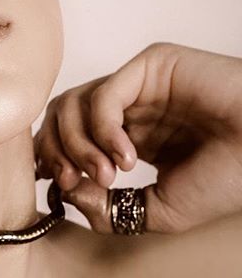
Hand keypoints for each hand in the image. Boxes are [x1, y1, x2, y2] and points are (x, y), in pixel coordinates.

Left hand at [33, 42, 241, 232]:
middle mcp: (130, 108)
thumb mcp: (159, 210)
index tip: (57, 190)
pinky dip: (103, 130)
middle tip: (70, 181)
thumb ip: (109, 208)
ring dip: (77, 145)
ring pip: (74, 103)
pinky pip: (104, 94)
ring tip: (108, 175)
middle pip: (61, 116)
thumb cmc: (228, 180)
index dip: (52, 160)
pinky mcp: (152, 67)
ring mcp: (139, 85)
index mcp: (130, 137)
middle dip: (55, 151)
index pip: (68, 137)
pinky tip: (129, 158)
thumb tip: (66, 195)